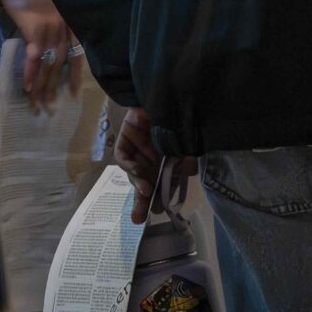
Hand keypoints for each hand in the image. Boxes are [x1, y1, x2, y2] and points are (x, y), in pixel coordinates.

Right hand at [0, 0, 80, 111]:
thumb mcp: (51, 4)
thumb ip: (53, 22)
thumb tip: (46, 40)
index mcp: (69, 22)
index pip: (76, 53)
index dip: (74, 74)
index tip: (73, 92)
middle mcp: (63, 29)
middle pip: (62, 63)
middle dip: (55, 86)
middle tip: (50, 105)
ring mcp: (50, 31)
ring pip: (49, 65)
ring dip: (43, 87)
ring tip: (38, 104)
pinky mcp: (34, 33)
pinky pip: (34, 59)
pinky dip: (31, 75)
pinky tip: (28, 89)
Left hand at [116, 107, 192, 223]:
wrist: (164, 93)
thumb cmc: (177, 118)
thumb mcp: (184, 145)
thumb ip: (185, 160)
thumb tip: (188, 172)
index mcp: (164, 161)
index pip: (162, 183)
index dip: (160, 198)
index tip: (160, 212)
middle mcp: (149, 158)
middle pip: (143, 183)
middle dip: (141, 201)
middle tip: (139, 218)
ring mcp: (136, 150)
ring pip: (133, 173)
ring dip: (139, 185)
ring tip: (146, 193)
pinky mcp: (125, 139)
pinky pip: (123, 158)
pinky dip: (130, 167)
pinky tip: (139, 173)